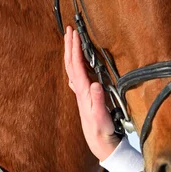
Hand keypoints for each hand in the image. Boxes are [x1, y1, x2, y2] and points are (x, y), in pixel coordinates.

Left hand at [64, 26, 119, 161]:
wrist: (99, 142)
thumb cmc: (101, 129)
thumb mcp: (101, 115)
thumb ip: (99, 99)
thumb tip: (96, 84)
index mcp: (83, 91)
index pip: (77, 65)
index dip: (75, 49)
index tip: (75, 34)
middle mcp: (80, 89)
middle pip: (71, 63)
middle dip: (69, 45)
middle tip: (69, 29)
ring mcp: (81, 92)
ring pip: (72, 68)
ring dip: (71, 52)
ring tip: (71, 39)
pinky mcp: (86, 95)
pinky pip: (78, 74)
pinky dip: (76, 63)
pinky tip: (77, 62)